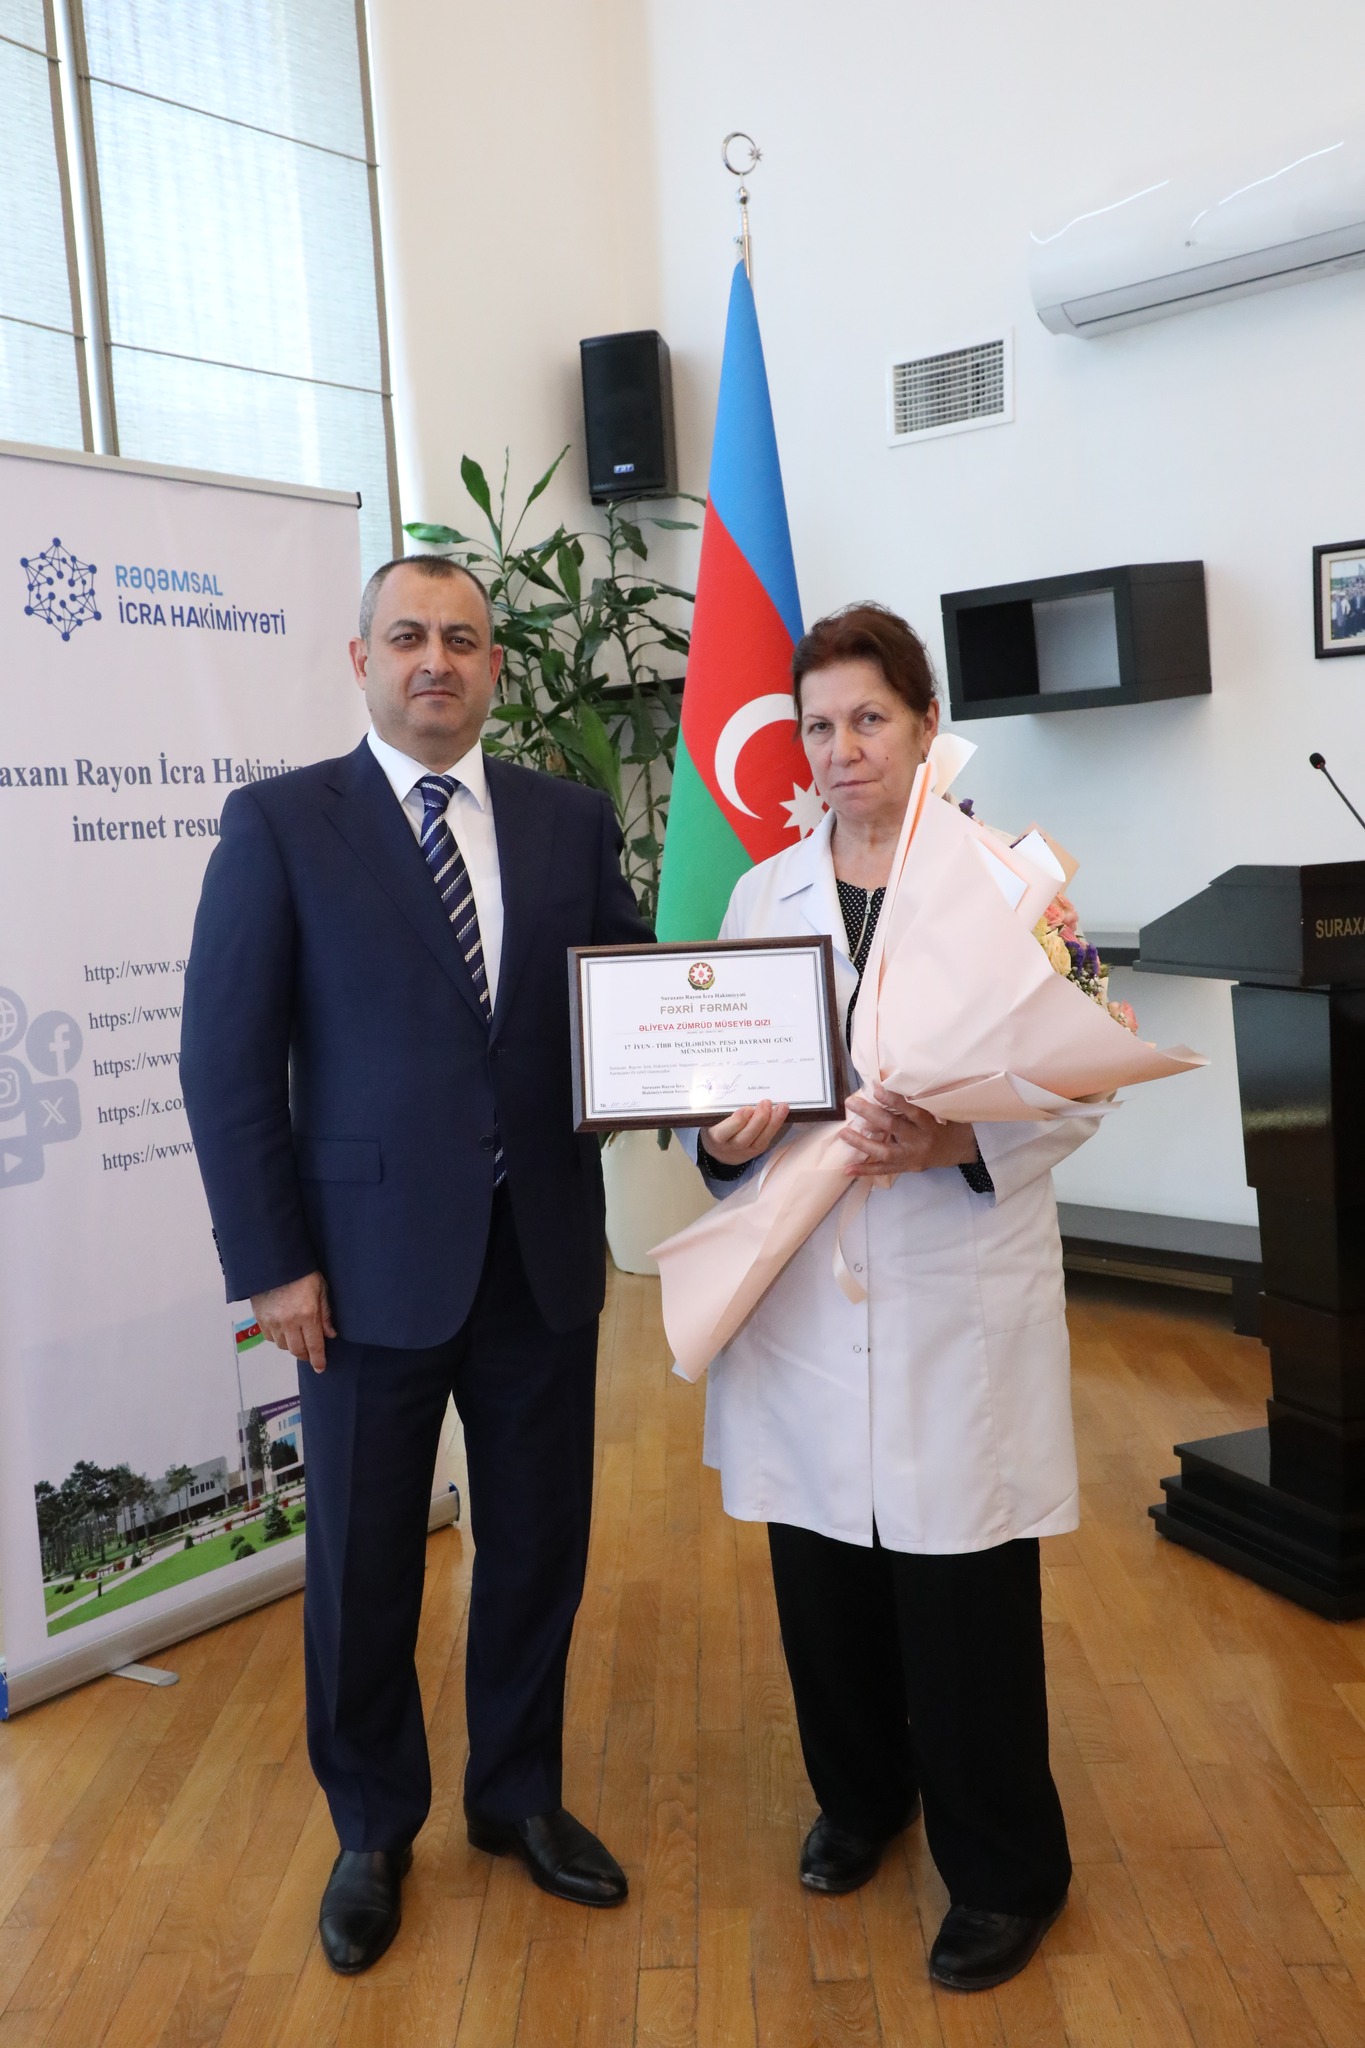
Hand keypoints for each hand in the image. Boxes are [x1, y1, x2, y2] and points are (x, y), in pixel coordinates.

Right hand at [252, 1270, 335, 1374]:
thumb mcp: (321, 1289)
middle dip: (305, 1354)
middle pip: (297, 1350)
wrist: (274, 1261)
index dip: (318, 1360)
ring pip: (283, 1346)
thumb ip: (326, 1314)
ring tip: (297, 1335)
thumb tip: (330, 1334)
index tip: (320, 1367)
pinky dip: (278, 1337)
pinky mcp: (261, 1318)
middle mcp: (289, 1321)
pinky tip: (284, 1328)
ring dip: (292, 1345)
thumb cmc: (301, 1272)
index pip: (314, 1346)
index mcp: (307, 1314)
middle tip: (310, 1352)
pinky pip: (270, 1337)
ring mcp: (273, 1321)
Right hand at [700, 1099, 789, 1166]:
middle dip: (758, 1120)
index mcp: (716, 1136)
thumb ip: (721, 1108)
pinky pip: (767, 1139)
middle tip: (766, 1103)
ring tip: (781, 1107)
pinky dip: (775, 1126)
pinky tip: (781, 1113)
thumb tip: (737, 1090)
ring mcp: (744, 1150)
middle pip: (745, 1137)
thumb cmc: (716, 1127)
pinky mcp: (756, 1150)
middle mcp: (730, 1146)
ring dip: (772, 1122)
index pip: (723, 1132)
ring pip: (760, 1140)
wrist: (720, 1150)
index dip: (737, 1121)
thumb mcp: (713, 1119)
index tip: (747, 1108)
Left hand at [839, 1086, 977, 1178]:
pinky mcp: (907, 1167)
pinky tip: (848, 1169)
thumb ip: (922, 1101)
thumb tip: (891, 1086)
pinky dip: (866, 1170)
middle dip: (870, 1114)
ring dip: (862, 1143)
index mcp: (930, 1123)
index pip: (911, 1110)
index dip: (893, 1100)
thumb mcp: (942, 1109)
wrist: (963, 1149)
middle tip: (850, 1102)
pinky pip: (884, 1170)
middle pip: (893, 1126)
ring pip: (884, 1151)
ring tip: (843, 1133)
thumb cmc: (949, 1123)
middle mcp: (920, 1140)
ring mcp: (912, 1156)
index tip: (876, 1088)